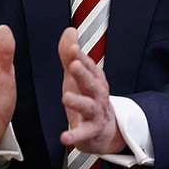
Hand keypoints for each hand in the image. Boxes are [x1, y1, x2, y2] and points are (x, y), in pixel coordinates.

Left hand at [58, 27, 125, 154]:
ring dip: (78, 101)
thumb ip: (70, 55)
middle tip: (74, 65)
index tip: (72, 47)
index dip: (79, 56)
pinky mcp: (91, 131)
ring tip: (66, 98)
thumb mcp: (77, 76)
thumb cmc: (88, 97)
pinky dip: (74, 136)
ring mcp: (95, 112)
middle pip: (91, 82)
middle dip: (83, 73)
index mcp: (94, 78)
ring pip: (88, 106)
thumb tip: (70, 31)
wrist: (104, 130)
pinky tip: (64, 137)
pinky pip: (83, 133)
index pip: (87, 64)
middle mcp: (97, 93)